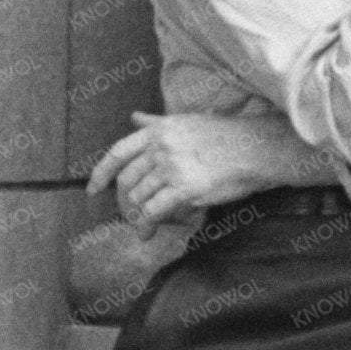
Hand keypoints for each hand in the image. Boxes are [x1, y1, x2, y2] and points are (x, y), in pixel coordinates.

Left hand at [87, 111, 308, 230]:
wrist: (257, 148)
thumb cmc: (228, 135)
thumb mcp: (188, 122)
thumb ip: (156, 122)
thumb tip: (134, 117)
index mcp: (159, 130)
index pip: (118, 152)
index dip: (101, 173)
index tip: (93, 189)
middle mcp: (161, 147)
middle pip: (127, 180)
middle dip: (123, 203)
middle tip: (128, 215)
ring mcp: (172, 168)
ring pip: (139, 198)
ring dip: (137, 217)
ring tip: (143, 227)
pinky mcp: (185, 188)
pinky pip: (155, 211)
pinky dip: (148, 224)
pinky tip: (150, 232)